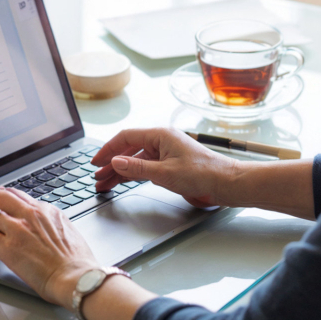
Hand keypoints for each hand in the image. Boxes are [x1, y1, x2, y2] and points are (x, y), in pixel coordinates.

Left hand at [0, 187, 100, 306]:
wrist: (76, 278)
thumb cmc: (76, 263)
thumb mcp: (68, 231)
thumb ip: (52, 224)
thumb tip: (45, 228)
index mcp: (46, 211)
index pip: (18, 195)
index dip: (6, 201)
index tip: (2, 207)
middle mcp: (31, 215)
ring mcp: (18, 229)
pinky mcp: (7, 247)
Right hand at [92, 128, 238, 207]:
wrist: (224, 184)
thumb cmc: (202, 173)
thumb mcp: (164, 172)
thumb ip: (137, 168)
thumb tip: (115, 162)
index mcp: (160, 135)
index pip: (126, 138)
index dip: (108, 150)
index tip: (96, 162)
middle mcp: (161, 142)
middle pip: (129, 150)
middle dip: (111, 164)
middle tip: (97, 177)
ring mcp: (165, 154)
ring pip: (136, 161)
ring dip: (120, 172)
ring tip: (105, 184)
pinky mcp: (170, 166)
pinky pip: (145, 168)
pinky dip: (133, 175)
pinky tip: (124, 182)